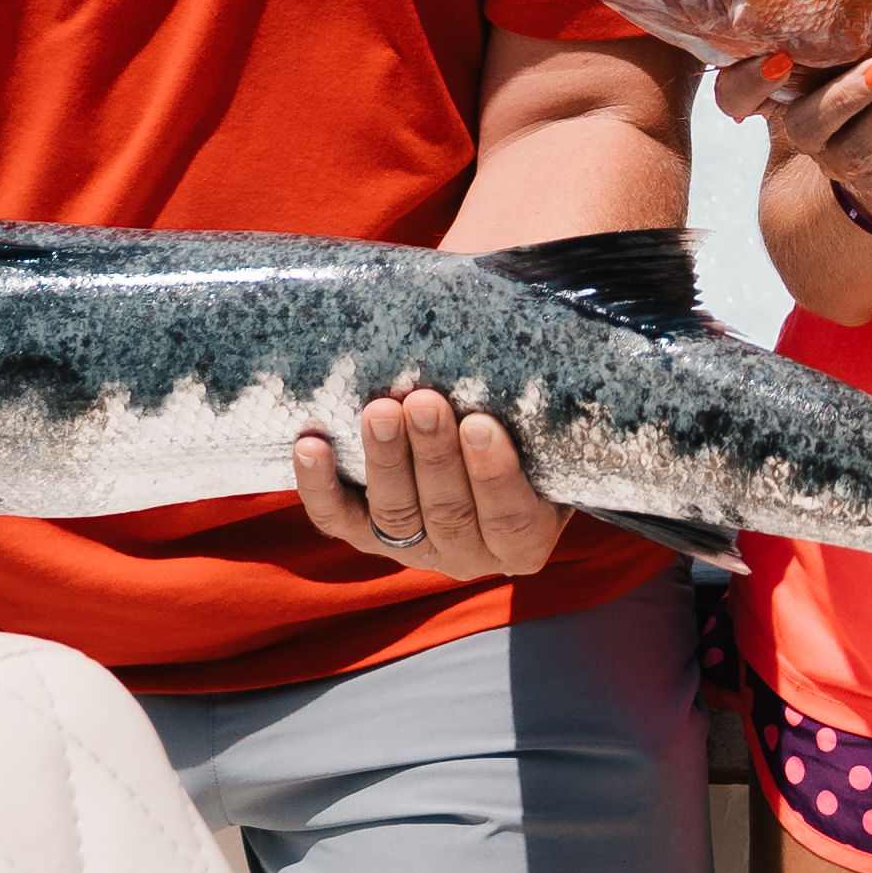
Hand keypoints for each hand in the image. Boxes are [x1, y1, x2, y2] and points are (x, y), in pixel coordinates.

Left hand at [293, 394, 568, 579]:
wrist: (483, 459)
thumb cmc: (523, 434)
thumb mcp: (544, 431)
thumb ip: (542, 403)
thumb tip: (560, 318)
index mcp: (524, 538)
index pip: (511, 515)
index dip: (494, 473)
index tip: (481, 424)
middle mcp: (469, 554)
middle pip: (448, 511)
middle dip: (433, 455)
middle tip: (424, 401)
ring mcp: (414, 549)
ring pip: (395, 515)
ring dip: (385, 460)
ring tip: (379, 411)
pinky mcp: (364, 536)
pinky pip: (337, 519)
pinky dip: (320, 486)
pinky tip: (311, 445)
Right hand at [720, 45, 871, 226]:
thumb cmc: (850, 77)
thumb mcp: (830, 51)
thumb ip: (827, 22)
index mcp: (780, 98)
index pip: (736, 99)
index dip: (749, 82)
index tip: (780, 56)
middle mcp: (806, 133)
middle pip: (809, 123)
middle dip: (848, 95)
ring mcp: (844, 163)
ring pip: (859, 149)